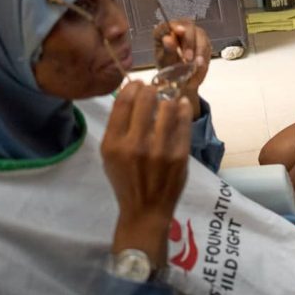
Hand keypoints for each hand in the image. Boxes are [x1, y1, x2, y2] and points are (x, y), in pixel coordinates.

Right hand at [101, 82, 192, 266]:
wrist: (146, 210)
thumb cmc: (126, 180)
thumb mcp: (110, 155)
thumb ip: (118, 127)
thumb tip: (131, 94)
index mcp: (113, 144)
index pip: (123, 102)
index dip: (132, 87)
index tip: (138, 84)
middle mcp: (135, 145)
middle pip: (146, 99)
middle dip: (151, 90)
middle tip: (154, 90)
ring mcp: (160, 150)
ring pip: (168, 106)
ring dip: (168, 99)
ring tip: (167, 100)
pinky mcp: (180, 154)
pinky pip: (184, 121)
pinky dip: (183, 108)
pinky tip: (182, 104)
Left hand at [153, 20, 210, 117]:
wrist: (178, 84)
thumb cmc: (166, 72)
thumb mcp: (163, 63)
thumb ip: (167, 51)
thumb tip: (169, 38)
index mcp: (163, 30)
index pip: (169, 23)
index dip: (174, 27)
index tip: (177, 34)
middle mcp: (180, 28)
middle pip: (190, 28)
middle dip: (190, 44)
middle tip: (188, 60)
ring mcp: (195, 35)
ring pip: (202, 39)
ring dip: (200, 54)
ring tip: (196, 69)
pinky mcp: (205, 45)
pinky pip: (208, 51)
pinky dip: (204, 63)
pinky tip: (199, 73)